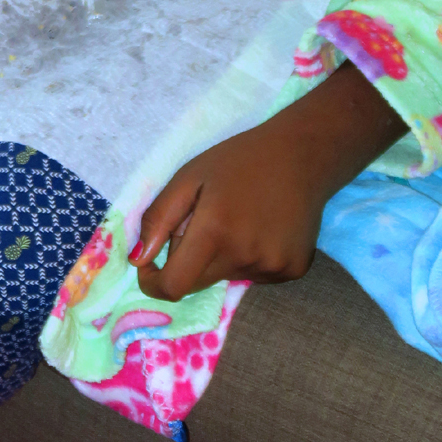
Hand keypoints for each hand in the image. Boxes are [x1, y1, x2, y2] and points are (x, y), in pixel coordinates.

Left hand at [130, 62, 406, 300]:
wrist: (303, 155)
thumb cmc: (239, 160)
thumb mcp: (189, 177)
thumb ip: (159, 219)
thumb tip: (138, 260)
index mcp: (215, 232)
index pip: (174, 286)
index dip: (154, 281)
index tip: (150, 265)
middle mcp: (245, 257)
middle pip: (198, 282)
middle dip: (187, 261)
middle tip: (202, 221)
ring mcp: (273, 267)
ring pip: (225, 277)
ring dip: (220, 256)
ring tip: (238, 218)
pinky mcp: (293, 270)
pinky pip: (254, 275)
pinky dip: (247, 258)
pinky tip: (261, 227)